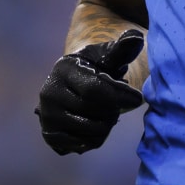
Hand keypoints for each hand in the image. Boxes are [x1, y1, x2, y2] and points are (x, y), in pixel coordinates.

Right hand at [35, 31, 145, 154]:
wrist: (73, 83)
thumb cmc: (95, 67)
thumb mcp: (107, 55)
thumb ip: (123, 48)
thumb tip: (136, 38)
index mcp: (64, 70)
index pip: (94, 90)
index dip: (119, 97)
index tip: (138, 98)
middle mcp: (49, 93)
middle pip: (94, 113)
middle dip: (114, 111)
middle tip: (118, 105)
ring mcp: (47, 116)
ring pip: (89, 132)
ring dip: (107, 127)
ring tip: (108, 114)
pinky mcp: (50, 135)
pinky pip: (81, 146)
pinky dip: (96, 139)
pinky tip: (97, 125)